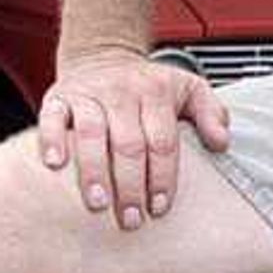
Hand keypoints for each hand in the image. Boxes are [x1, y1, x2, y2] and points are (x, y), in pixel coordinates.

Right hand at [34, 46, 228, 229]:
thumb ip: (210, 112)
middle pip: (128, 144)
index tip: (160, 208)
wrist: (103, 53)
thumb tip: (222, 143)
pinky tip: (54, 166)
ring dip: (94, 172)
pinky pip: (51, 118)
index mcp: (155, 93)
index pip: (162, 141)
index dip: (162, 177)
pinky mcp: (59, 97)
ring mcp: (89, 94)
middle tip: (131, 220)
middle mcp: (122, 92)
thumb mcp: (188, 88)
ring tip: (97, 204)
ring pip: (91, 134)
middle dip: (130, 186)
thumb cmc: (148, 82)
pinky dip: (51, 140)